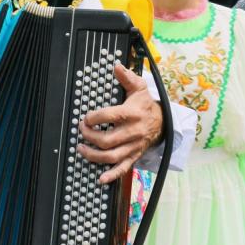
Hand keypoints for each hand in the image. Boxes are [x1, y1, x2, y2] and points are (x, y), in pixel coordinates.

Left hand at [79, 64, 163, 183]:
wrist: (164, 122)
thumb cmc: (145, 104)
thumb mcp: (139, 87)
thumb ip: (127, 77)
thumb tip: (116, 66)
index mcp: (132, 114)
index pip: (110, 116)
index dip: (94, 118)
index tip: (86, 117)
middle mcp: (133, 132)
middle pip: (107, 140)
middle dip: (89, 137)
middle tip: (81, 131)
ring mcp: (133, 146)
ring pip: (111, 156)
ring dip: (93, 155)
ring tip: (81, 149)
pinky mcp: (134, 156)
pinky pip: (123, 168)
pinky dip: (111, 175)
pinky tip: (100, 179)